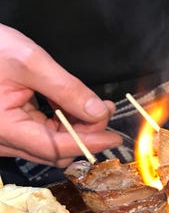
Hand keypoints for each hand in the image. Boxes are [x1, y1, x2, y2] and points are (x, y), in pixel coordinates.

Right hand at [0, 24, 121, 166]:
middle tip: (104, 111)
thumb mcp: (28, 62)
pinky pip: (44, 135)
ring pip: (53, 145)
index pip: (57, 147)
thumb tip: (98, 112)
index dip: (90, 143)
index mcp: (5, 129)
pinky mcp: (12, 131)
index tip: (114, 137)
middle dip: (87, 134)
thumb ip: (66, 89)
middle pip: (57, 150)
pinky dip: (64, 124)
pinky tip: (75, 107)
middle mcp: (5, 141)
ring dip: (78, 129)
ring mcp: (8, 138)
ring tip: (96, 106)